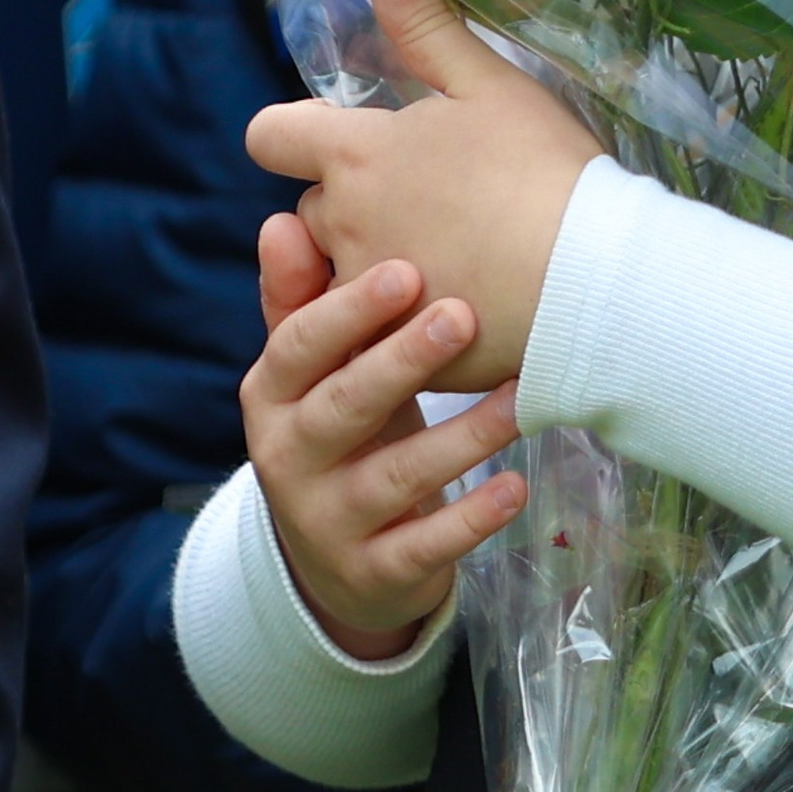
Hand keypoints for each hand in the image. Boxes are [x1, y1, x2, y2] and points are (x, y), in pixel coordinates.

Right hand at [241, 223, 526, 657]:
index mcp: (271, 397)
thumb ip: (301, 298)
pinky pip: (424, 546)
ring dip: (462, 436)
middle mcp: (288, 459)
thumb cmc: (340, 430)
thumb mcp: (313, 373)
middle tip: (463, 316)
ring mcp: (329, 521)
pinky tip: (515, 488)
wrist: (334, 560)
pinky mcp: (374, 572)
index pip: (299, 348)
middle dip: (402, 361)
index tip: (407, 270)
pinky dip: (470, 520)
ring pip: (394, 477)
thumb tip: (282, 219)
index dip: (348, 310)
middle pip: (344, 408)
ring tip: (521, 399)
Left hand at [247, 0, 601, 391]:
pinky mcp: (391, 347)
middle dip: (353, 201)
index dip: (296, 133)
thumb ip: (427, 28)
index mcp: (356, 154)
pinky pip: (374, 329)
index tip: (339, 137)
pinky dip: (402, 318)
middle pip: (313, 206)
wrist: (591, 280)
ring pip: (340, 270)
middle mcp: (340, 222)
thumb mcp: (491, 85)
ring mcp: (362, 291)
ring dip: (373, 261)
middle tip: (432, 199)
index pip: (270, 136)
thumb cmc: (545, 170)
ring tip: (451, 254)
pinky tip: (461, 300)